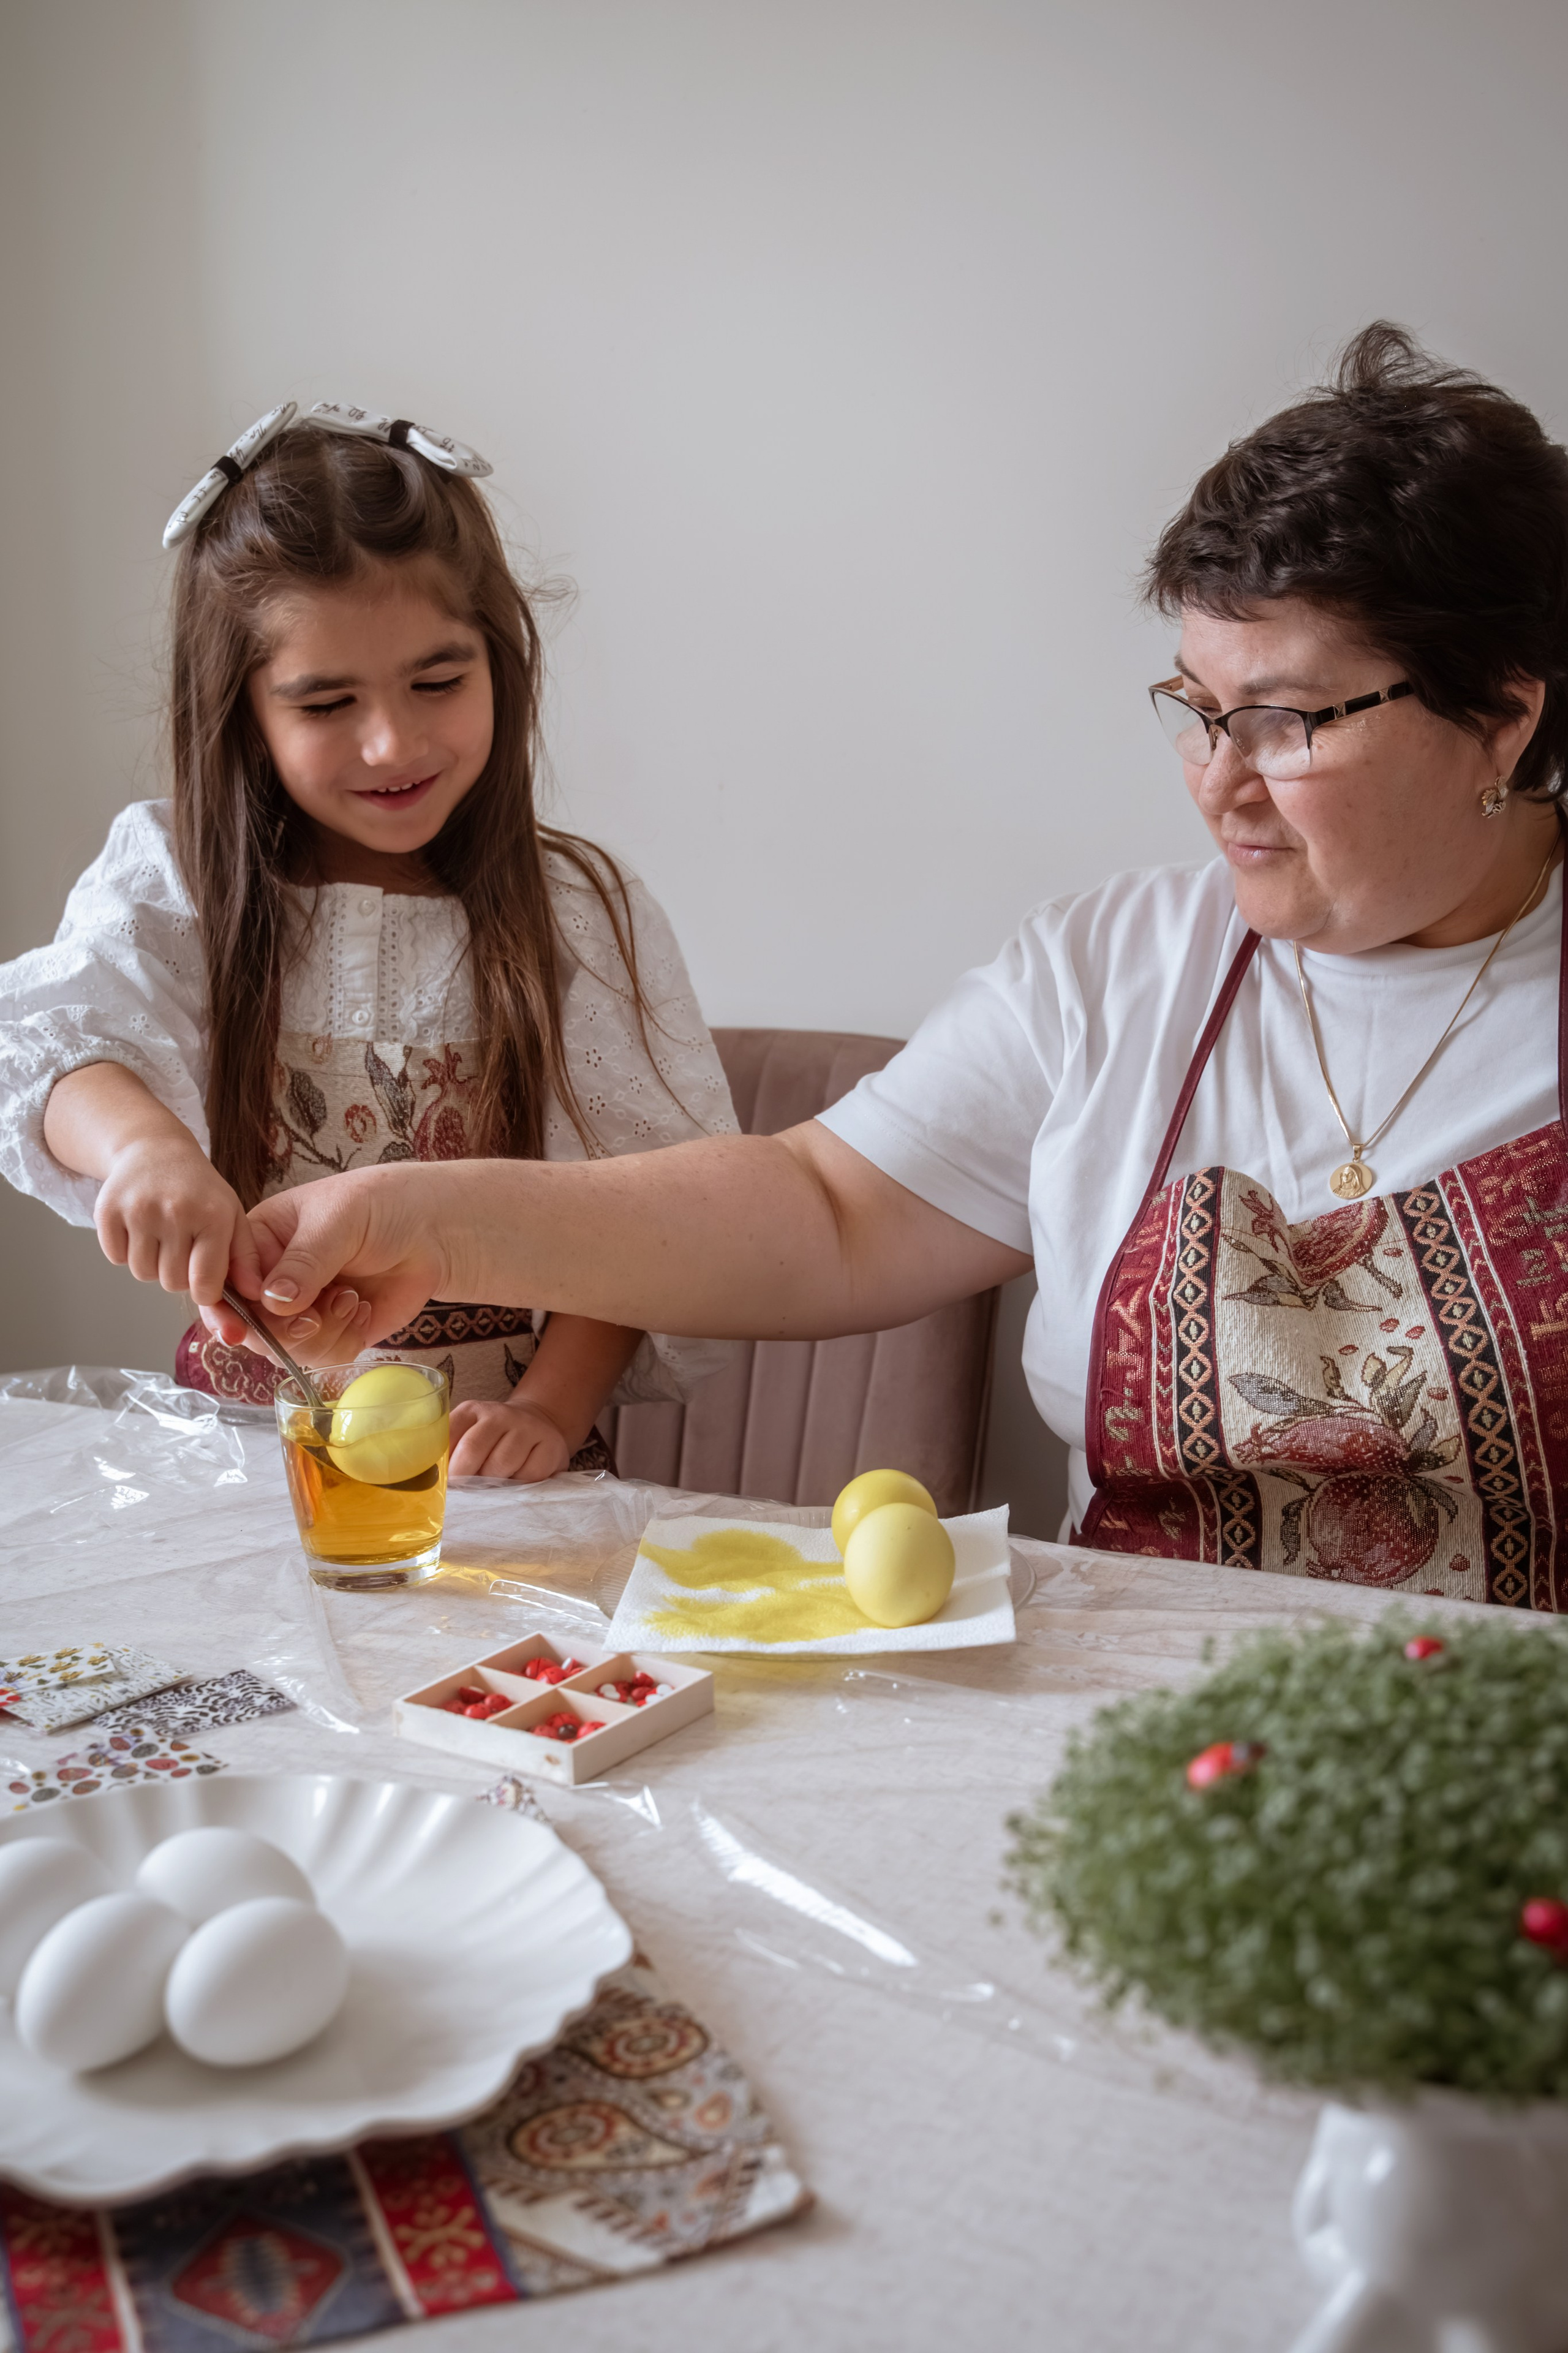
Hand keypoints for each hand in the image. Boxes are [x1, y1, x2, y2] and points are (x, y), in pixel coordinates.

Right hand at [95, 1132, 261, 1306]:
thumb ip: (245, 1257)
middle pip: (171, 1283)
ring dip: (151, 1263)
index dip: (204, 1291)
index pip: (205, 1283)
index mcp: (213, 1215)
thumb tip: (254, 1292)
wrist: (155, 1149)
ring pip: (142, 1273)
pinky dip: (125, 1250)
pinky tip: (138, 1227)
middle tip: (181, 1246)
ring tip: (161, 1234)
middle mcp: (176, 1211)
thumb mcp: (231, 1215)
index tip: (204, 1282)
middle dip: (178, 1274)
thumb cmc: (198, 1188)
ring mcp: (139, 1210)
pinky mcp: (107, 1210)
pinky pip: (116, 1257)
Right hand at [244, 1165, 455, 1347]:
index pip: (225, 1282)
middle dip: (284, 1329)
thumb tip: (273, 1301)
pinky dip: (344, 1341)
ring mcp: (303, 1308)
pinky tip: (362, 1309)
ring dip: (323, 1332)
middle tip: (315, 1315)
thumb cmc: (381, 1206)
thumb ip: (305, 1261)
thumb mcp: (338, 1220)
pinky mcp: (333, 1331)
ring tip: (351, 1297)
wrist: (432, 1229)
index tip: (239, 1330)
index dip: (227, 1310)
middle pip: (252, 1326)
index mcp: (260, 1242)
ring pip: (286, 1349)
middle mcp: (274, 1279)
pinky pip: (322, 1357)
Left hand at [449, 1395, 573, 1481]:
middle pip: (473, 1450)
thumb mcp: (467, 1437)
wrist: (537, 1425)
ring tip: (494, 1485)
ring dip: (493, 1484)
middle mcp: (499, 1414)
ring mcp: (527, 1428)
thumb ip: (449, 1454)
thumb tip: (432, 1483)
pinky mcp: (550, 1446)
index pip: (449, 1437)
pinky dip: (520, 1485)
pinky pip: (529, 1475)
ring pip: (501, 1465)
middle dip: (465, 1478)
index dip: (444, 1466)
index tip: (445, 1485)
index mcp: (471, 1411)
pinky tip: (518, 1481)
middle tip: (467, 1492)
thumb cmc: (493, 1442)